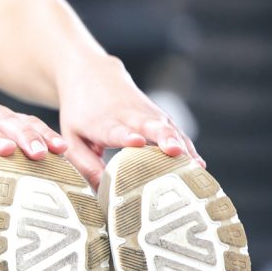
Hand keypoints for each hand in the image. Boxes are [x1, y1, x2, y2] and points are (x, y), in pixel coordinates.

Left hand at [57, 56, 203, 186]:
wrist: (94, 75)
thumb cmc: (80, 115)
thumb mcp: (72, 139)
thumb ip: (85, 165)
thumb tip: (101, 194)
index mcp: (103, 122)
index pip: (116, 129)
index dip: (126, 136)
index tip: (136, 142)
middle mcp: (130, 116)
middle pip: (150, 126)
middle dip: (164, 138)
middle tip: (175, 151)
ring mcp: (149, 115)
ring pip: (169, 129)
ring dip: (183, 146)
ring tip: (196, 166)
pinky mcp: (161, 118)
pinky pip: (177, 134)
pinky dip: (188, 148)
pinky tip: (199, 165)